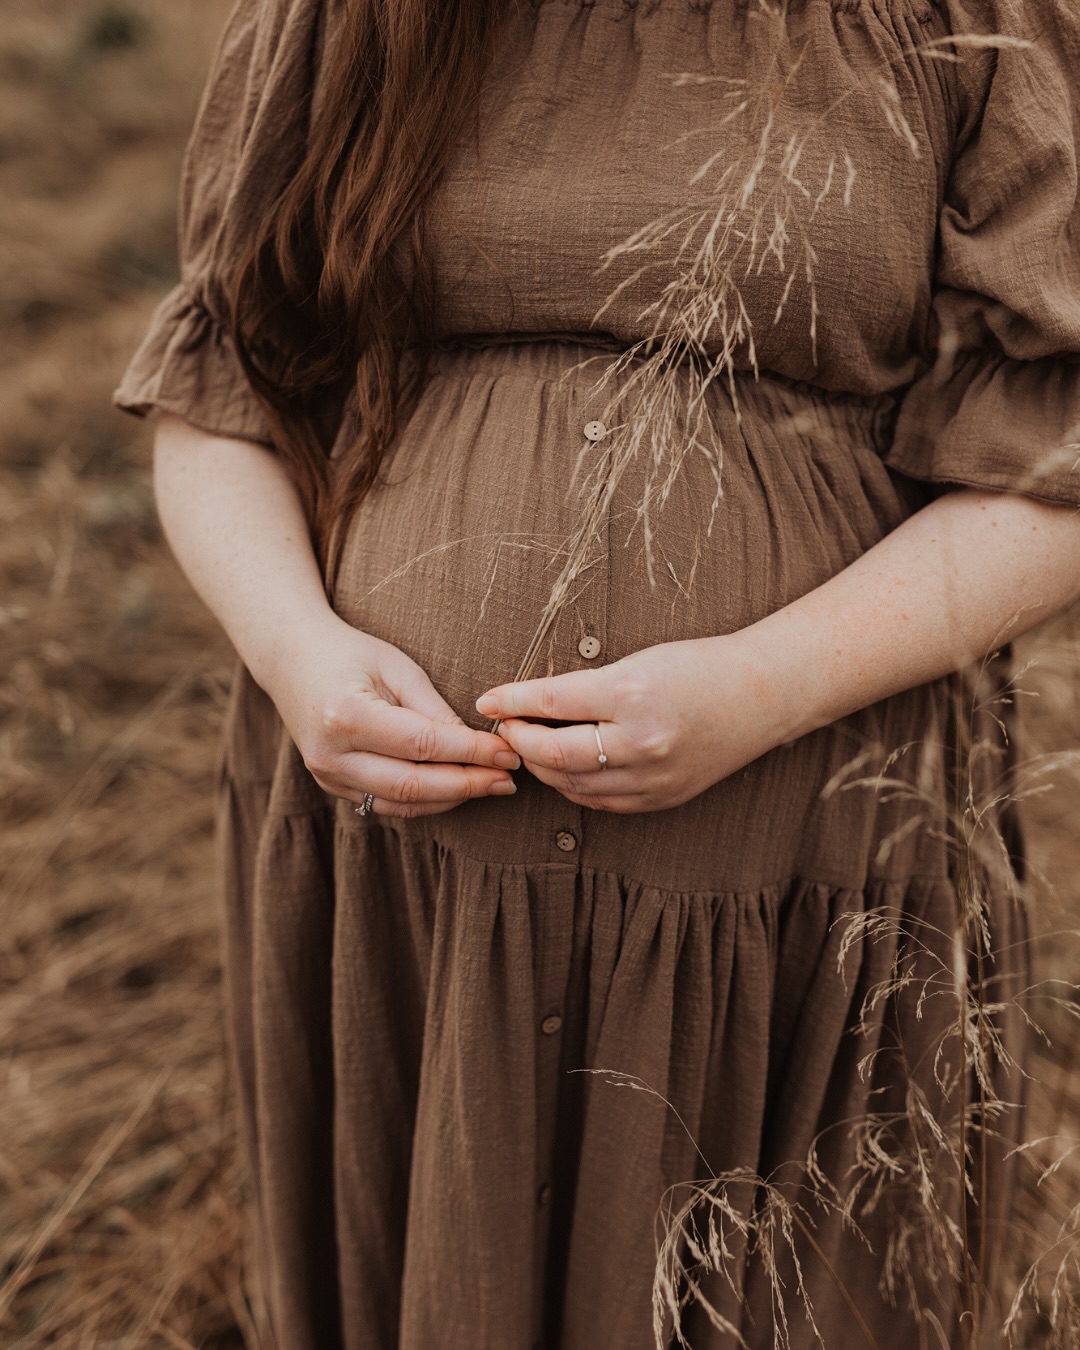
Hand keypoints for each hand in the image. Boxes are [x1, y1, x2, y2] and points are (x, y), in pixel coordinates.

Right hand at [266, 612, 519, 816]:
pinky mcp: (331, 786)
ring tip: (490, 786)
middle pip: (413, 784)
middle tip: (508, 779)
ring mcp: (327, 776)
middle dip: (469, 784)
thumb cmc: (348, 653)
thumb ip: (434, 708)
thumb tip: (478, 746)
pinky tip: (456, 790)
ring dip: (452, 799)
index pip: (424, 744)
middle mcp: (331, 755)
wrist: (291, 659)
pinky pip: (386, 804)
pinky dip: (426, 801)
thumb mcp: (396, 666)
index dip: (472, 752)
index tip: (508, 752)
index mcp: (346, 715)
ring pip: (401, 803)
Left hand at [475, 634, 794, 812]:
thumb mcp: (638, 662)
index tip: (487, 700)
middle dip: (519, 742)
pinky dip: (573, 785)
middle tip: (504, 728)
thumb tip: (529, 704)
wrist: (762, 696)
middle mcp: (641, 742)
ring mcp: (653, 778)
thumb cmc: (698, 667)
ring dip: (541, 767)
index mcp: (633, 695)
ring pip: (572, 784)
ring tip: (528, 747)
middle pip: (554, 754)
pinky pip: (600, 801)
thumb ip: (585, 688)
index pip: (552, 702)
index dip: (511, 701)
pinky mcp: (661, 798)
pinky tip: (563, 768)